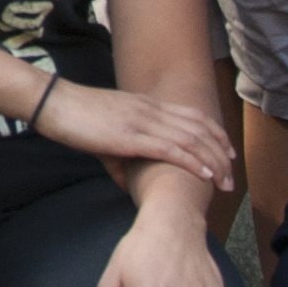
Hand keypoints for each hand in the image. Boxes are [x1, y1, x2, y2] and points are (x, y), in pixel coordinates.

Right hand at [30, 78, 236, 193]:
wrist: (54, 104)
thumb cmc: (75, 118)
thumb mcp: (105, 135)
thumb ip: (122, 156)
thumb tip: (128, 181)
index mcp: (147, 105)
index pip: (193, 116)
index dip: (215, 134)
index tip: (228, 153)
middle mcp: (151, 110)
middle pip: (200, 128)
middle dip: (221, 153)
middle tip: (232, 176)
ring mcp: (143, 121)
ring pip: (191, 140)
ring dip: (213, 162)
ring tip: (226, 182)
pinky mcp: (131, 136)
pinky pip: (171, 149)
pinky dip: (192, 162)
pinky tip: (204, 175)